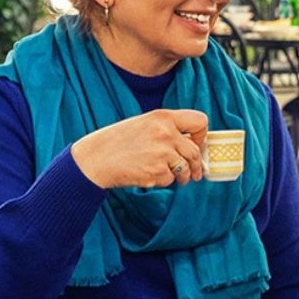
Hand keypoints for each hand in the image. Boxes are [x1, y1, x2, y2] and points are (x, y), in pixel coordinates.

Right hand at [71, 108, 208, 188]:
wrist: (96, 158)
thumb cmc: (119, 141)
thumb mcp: (145, 124)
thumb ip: (168, 129)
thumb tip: (194, 143)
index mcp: (163, 117)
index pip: (200, 121)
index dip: (202, 135)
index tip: (198, 144)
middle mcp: (166, 133)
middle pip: (195, 150)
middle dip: (196, 164)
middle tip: (195, 172)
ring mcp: (162, 153)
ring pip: (185, 167)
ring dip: (184, 176)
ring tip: (179, 179)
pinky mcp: (156, 172)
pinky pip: (170, 180)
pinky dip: (164, 181)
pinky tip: (150, 176)